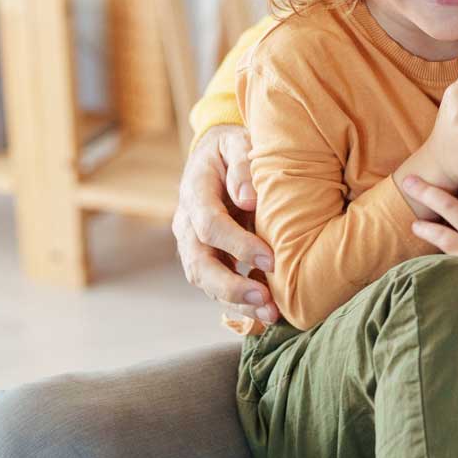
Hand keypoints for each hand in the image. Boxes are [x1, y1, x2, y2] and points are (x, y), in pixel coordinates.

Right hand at [172, 124, 279, 326]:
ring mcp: (193, 243)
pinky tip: (265, 312)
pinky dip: (238, 302)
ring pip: (205, 281)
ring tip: (270, 314)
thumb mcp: (237, 142)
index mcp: (195, 192)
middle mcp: (187, 222)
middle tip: (265, 300)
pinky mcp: (206, 256)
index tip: (270, 258)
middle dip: (230, 286)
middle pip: (198, 263)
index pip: (209, 224)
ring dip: (236, 301)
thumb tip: (248, 199)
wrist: (215, 155)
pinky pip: (216, 285)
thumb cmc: (232, 148)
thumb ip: (242, 164)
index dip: (237, 244)